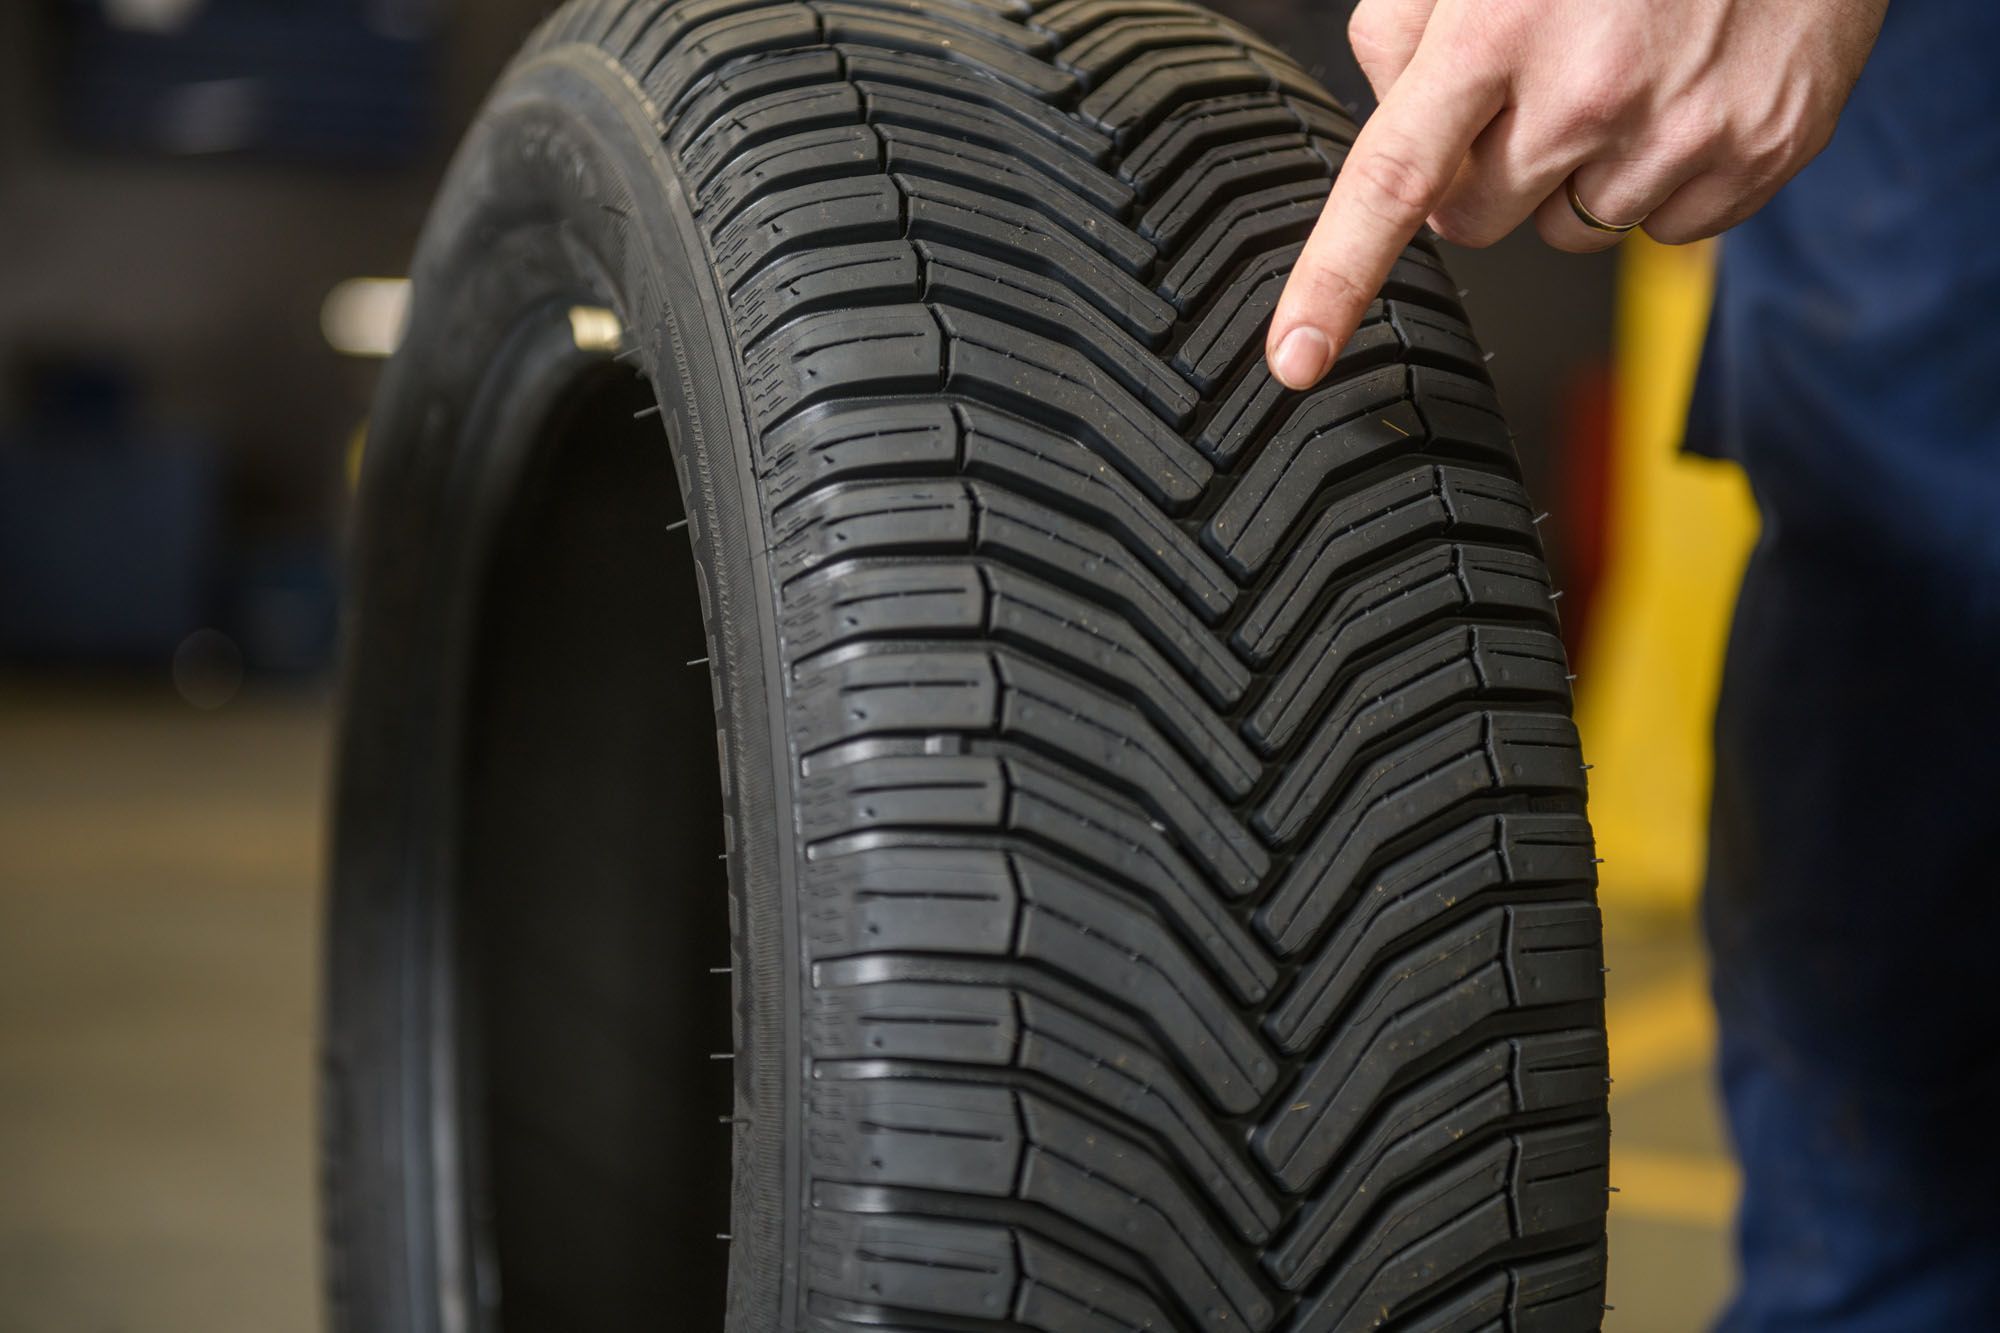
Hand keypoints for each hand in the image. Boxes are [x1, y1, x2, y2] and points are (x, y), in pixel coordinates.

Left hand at [1266, 0, 1887, 389]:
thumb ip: (1404, 31)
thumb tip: (1391, 117)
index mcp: (1500, 30)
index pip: (1393, 182)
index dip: (1334, 280)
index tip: (1295, 358)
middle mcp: (1590, 91)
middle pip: (1475, 221)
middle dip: (1484, 172)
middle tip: (1536, 81)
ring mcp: (1683, 130)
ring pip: (1569, 233)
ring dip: (1578, 174)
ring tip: (1628, 68)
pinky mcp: (1760, 153)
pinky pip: (1664, 230)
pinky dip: (1662, 176)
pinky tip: (1685, 90)